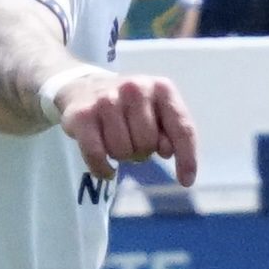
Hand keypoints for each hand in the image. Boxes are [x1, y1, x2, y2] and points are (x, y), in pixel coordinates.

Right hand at [53, 67, 196, 183]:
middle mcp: (134, 89)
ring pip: (122, 152)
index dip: (186, 158)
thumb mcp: (157, 111)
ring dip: (121, 157)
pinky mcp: (82, 116)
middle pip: (148, 144)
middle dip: (142, 152)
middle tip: (132, 142)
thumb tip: (166, 151)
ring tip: (116, 143)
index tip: (186, 181)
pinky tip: (106, 168)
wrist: (84, 88)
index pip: (182, 129)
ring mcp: (106, 101)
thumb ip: (171, 131)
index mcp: (161, 89)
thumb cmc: (129, 107)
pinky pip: (97, 156)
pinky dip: (102, 169)